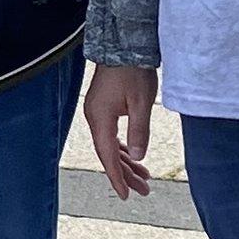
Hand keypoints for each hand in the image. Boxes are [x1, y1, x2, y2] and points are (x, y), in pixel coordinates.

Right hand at [81, 64, 156, 198]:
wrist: (122, 44)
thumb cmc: (132, 70)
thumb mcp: (141, 102)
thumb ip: (139, 131)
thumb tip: (139, 157)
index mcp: (100, 118)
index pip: (108, 156)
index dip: (117, 177)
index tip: (126, 195)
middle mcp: (95, 117)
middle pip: (109, 153)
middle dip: (126, 174)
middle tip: (143, 190)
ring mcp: (97, 111)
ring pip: (110, 144)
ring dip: (126, 161)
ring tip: (143, 178)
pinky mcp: (103, 105)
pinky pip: (111, 134)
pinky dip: (123, 147)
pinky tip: (133, 155)